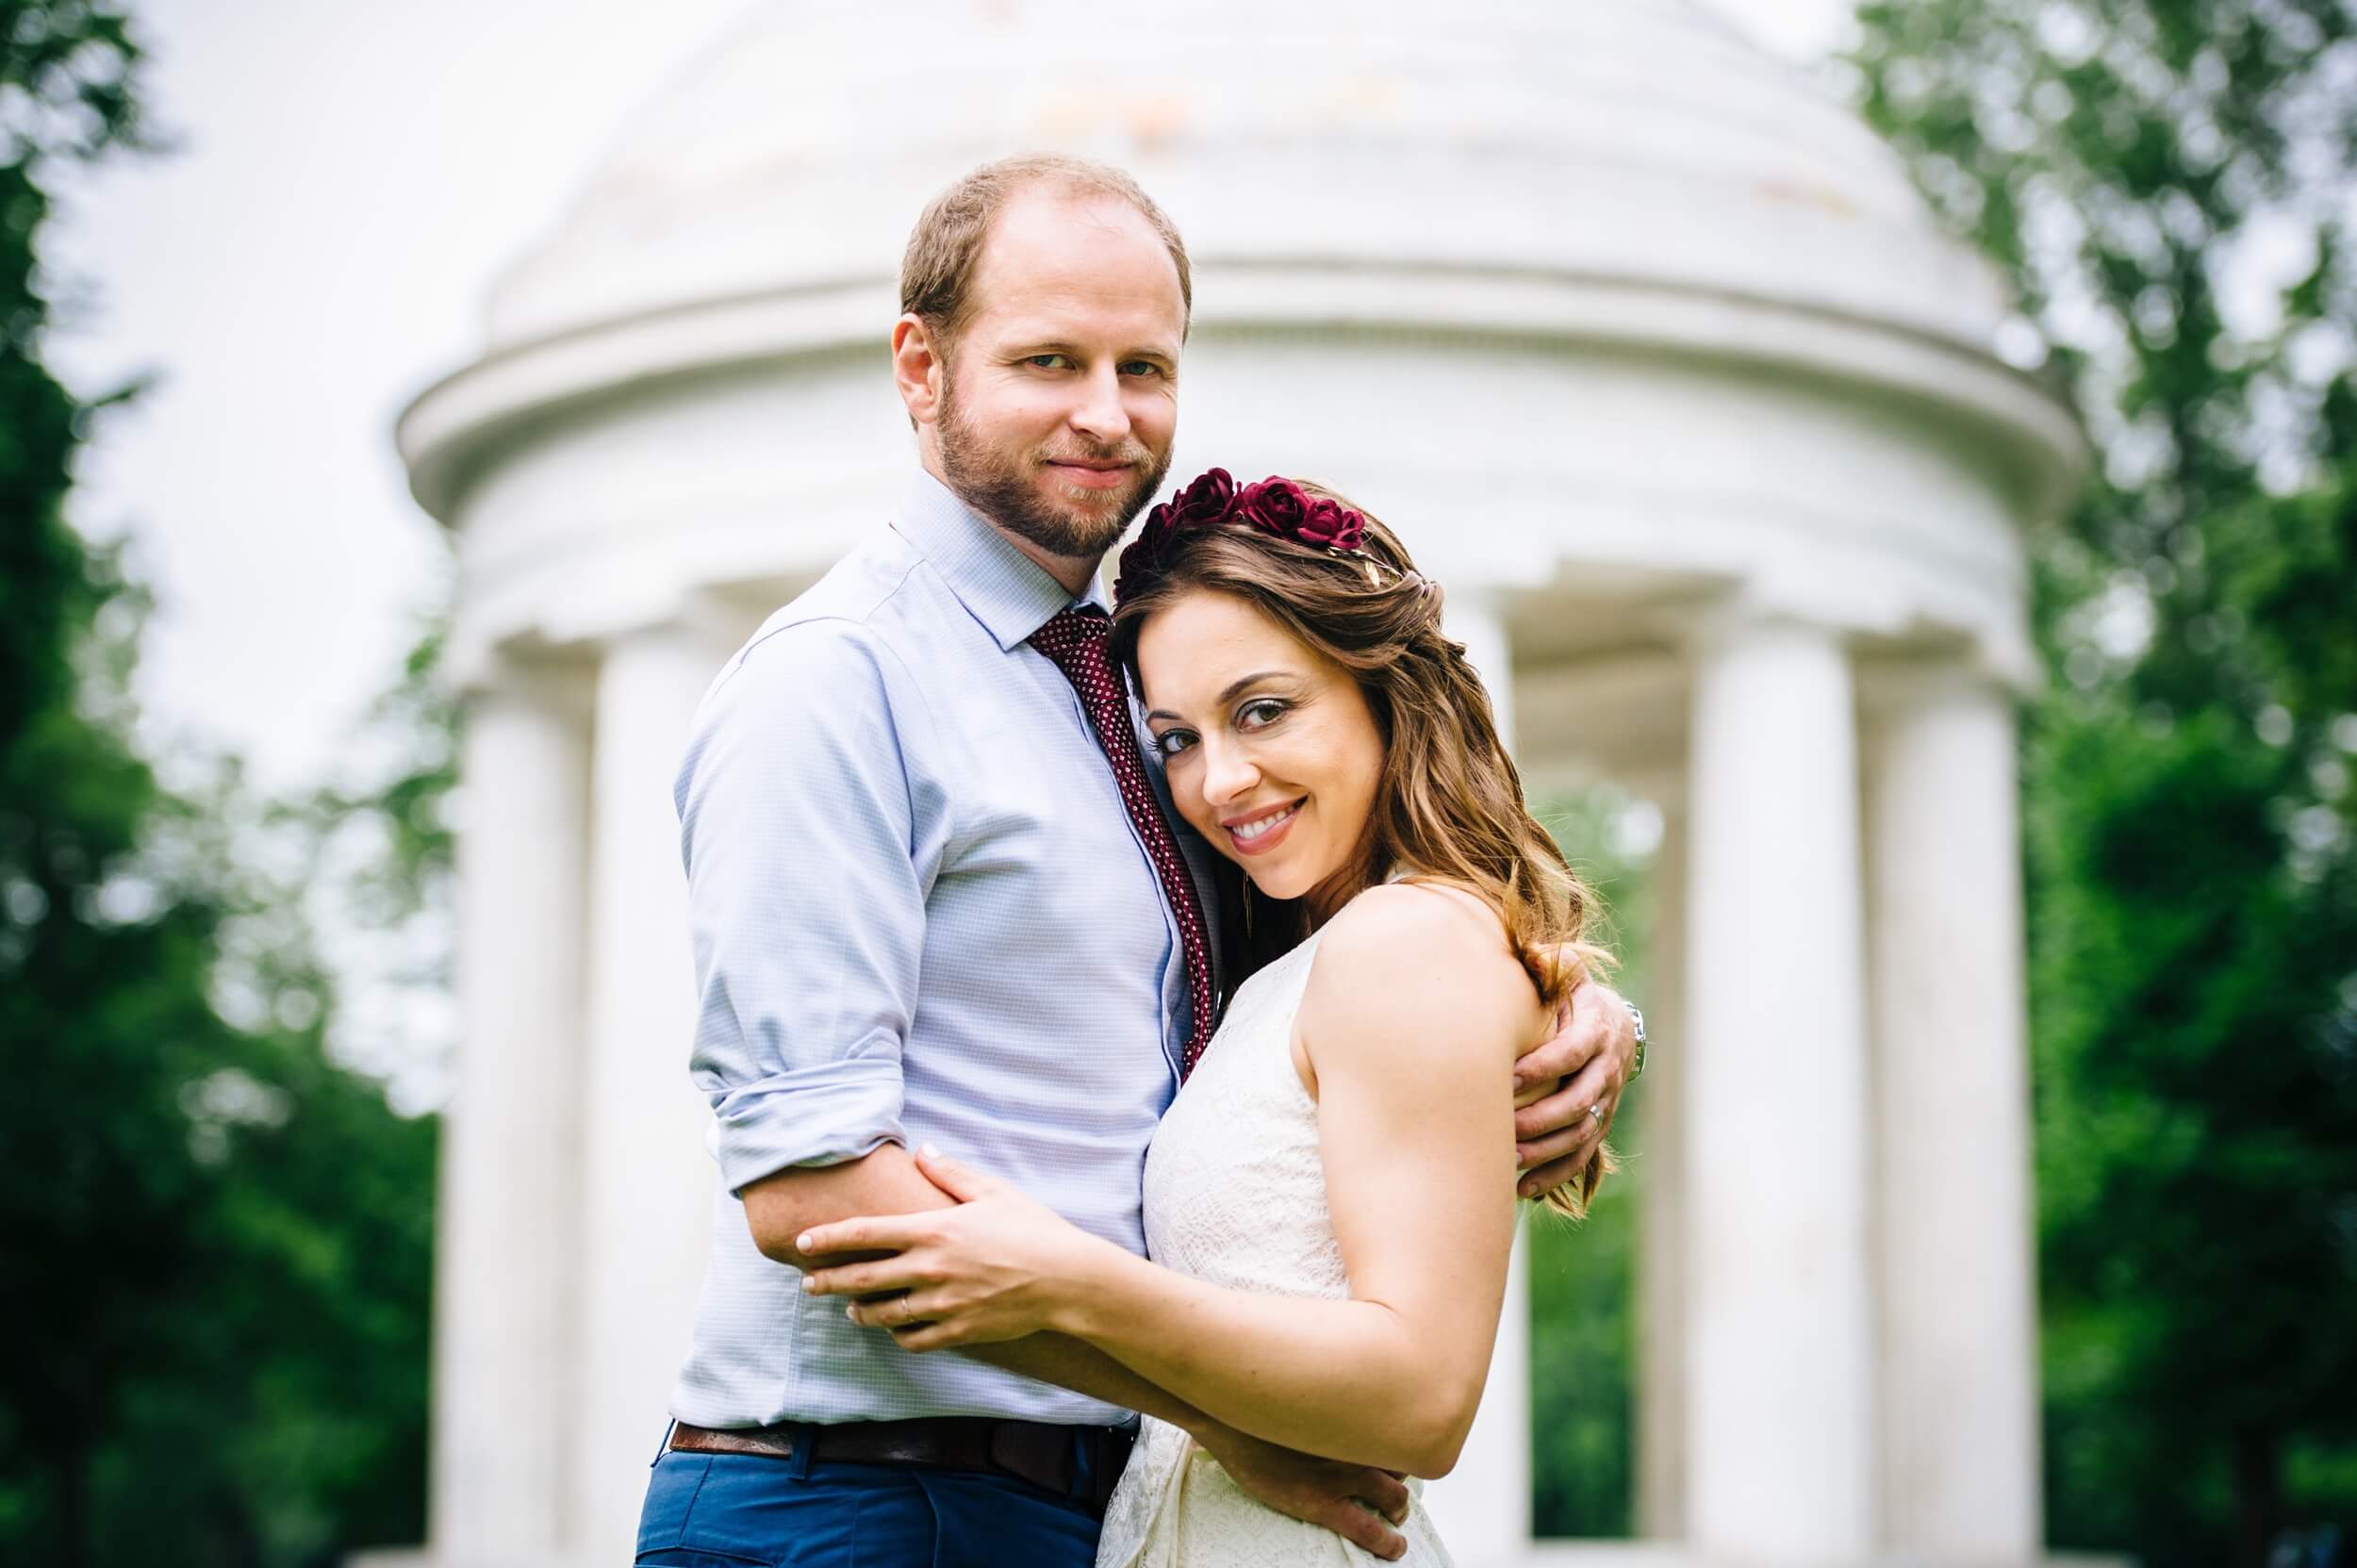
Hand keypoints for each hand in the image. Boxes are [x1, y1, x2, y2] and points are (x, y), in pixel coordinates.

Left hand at [797, 1146, 1109, 1350]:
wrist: (1067, 1280)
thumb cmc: (1033, 1229)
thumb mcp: (993, 1191)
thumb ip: (952, 1173)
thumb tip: (924, 1151)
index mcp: (933, 1230)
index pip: (864, 1234)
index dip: (827, 1239)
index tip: (802, 1242)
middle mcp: (930, 1269)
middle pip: (861, 1279)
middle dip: (828, 1281)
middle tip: (808, 1283)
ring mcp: (942, 1305)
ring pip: (883, 1314)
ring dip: (860, 1312)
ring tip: (851, 1309)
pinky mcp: (958, 1331)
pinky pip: (913, 1339)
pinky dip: (899, 1334)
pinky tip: (895, 1327)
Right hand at [1195, 1421, 1412, 1560]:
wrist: (1230, 1422)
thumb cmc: (1261, 1406)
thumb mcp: (1305, 1396)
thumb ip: (1330, 1405)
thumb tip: (1335, 1404)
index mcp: (1351, 1417)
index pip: (1395, 1430)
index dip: (1400, 1444)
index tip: (1395, 1452)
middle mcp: (1354, 1443)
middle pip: (1401, 1463)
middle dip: (1403, 1479)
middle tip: (1394, 1492)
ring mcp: (1340, 1475)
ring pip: (1395, 1497)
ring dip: (1399, 1509)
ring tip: (1395, 1518)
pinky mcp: (1323, 1503)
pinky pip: (1370, 1529)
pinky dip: (1388, 1542)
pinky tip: (1395, 1547)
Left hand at [1511, 975, 1636, 1198]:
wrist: (1613, 1023)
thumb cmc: (1573, 995)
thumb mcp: (1567, 973)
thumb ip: (1547, 964)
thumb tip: (1529, 953)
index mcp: (1596, 1030)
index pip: (1573, 1052)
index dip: (1544, 1065)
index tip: (1510, 1076)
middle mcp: (1606, 1069)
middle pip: (1578, 1102)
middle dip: (1541, 1119)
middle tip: (1504, 1129)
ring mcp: (1605, 1100)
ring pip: (1580, 1134)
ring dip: (1545, 1152)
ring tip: (1509, 1160)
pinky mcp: (1598, 1123)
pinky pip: (1582, 1156)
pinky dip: (1555, 1174)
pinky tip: (1524, 1188)